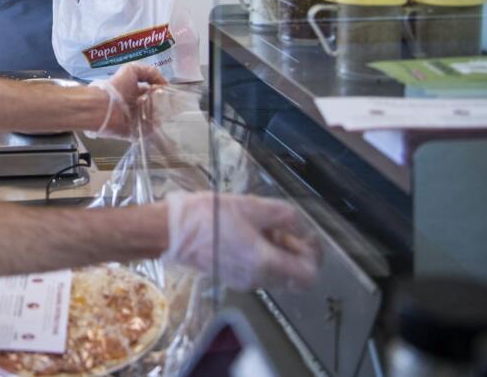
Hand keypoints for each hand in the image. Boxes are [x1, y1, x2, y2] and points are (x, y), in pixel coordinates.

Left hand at [87, 64, 168, 138]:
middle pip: (154, 106)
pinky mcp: (133, 132)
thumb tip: (164, 83)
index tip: (168, 92)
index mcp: (133, 91)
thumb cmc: (116, 87)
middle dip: (163, 105)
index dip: (161, 91)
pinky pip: (148, 133)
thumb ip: (150, 72)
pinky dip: (154, 130)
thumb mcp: (132, 70)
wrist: (103, 107)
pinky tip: (159, 125)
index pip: (151, 92)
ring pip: (154, 119)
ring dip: (159, 116)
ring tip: (164, 115)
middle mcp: (134, 105)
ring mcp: (134, 119)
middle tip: (169, 105)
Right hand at [164, 192, 320, 290]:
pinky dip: (263, 257)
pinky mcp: (232, 278)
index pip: (308, 275)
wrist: (171, 230)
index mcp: (265, 262)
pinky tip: (248, 235)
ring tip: (262, 227)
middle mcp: (258, 278)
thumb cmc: (208, 216)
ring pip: (277, 274)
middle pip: (294, 277)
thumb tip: (299, 225)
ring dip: (279, 254)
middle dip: (296, 253)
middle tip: (284, 229)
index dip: (314, 256)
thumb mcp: (251, 206)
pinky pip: (260, 272)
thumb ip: (283, 216)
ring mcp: (244, 281)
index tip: (307, 237)